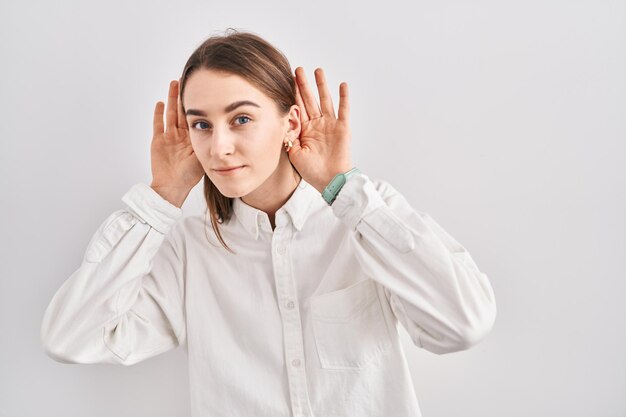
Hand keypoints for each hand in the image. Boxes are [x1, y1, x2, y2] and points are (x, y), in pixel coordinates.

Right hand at [150, 79, 204, 206]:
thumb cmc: (190, 176)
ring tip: (174, 84)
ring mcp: (169, 138)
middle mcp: (181, 136)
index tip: (201, 89)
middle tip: (185, 79)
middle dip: (183, 96)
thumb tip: (226, 132)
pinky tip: (161, 103)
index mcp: (193, 138)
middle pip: (182, 111)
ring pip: (171, 114)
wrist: (173, 187)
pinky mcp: (158, 141)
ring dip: (172, 99)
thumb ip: (210, 144)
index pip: (195, 116)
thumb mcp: (204, 156)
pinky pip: (158, 125)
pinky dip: (159, 114)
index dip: (197, 103)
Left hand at [287, 67, 353, 193]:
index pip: (297, 107)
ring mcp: (330, 125)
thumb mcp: (294, 153)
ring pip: (325, 100)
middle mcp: (317, 124)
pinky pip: (344, 110)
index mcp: (304, 130)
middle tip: (298, 70)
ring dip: (322, 86)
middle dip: (304, 85)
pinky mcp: (343, 128)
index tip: (286, 80)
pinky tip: (342, 85)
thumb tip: (282, 121)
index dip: (292, 94)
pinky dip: (344, 98)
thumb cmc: (312, 171)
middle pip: (309, 100)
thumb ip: (288, 136)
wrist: (330, 181)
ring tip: (318, 71)